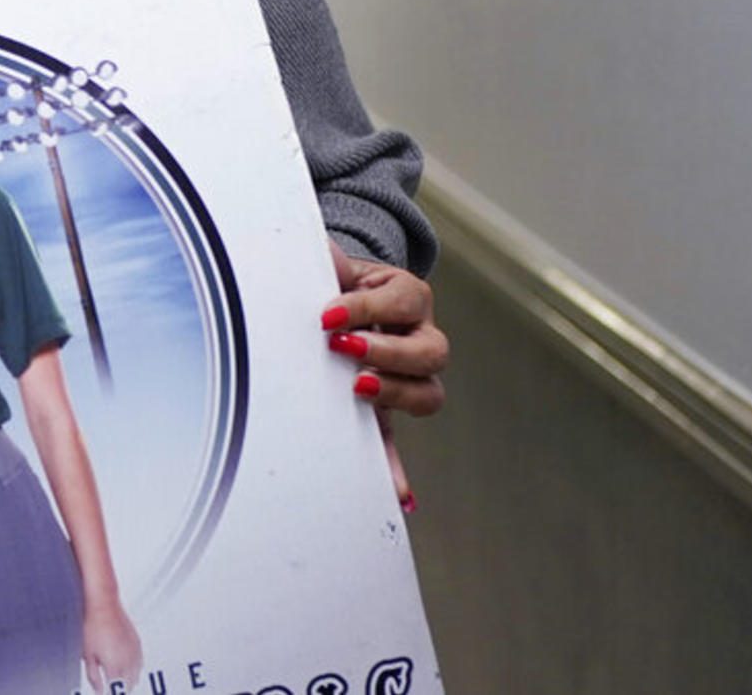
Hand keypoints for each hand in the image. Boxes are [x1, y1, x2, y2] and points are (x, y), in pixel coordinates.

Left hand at [81, 594, 142, 689]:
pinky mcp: (138, 643)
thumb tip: (99, 689)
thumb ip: (94, 676)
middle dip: (120, 689)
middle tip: (110, 687)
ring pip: (136, 675)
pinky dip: (134, 668)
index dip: (111, 693)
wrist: (103, 604)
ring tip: (117, 678)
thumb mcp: (87, 654)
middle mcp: (128, 660)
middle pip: (129, 685)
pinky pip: (140, 663)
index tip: (107, 692)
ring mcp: (135, 651)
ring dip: (128, 680)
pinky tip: (126, 666)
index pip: (117, 690)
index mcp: (115, 665)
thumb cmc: (93, 625)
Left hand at [323, 242, 447, 510]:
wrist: (330, 296)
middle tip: (343, 349)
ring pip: (426, 393)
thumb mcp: (325, 261)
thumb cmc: (326, 278)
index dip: (368, 307)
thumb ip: (324, 257)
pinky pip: (398, 443)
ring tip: (357, 389)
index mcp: (405, 294)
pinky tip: (397, 496)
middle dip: (387, 352)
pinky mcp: (384, 410)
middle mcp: (418, 335)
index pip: (403, 300)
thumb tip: (322, 255)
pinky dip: (396, 470)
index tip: (326, 315)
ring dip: (395, 395)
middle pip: (429, 351)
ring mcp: (406, 378)